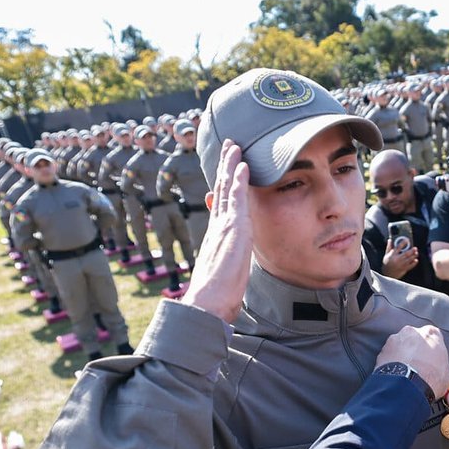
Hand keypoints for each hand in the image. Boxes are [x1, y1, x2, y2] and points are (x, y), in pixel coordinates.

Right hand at [184, 140, 251, 323]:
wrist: (207, 303)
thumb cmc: (215, 296)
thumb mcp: (222, 273)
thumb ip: (225, 262)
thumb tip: (223, 265)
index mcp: (217, 235)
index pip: (221, 203)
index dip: (224, 184)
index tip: (227, 168)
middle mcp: (218, 226)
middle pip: (221, 189)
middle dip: (225, 166)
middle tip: (229, 146)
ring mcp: (224, 226)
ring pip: (227, 188)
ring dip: (231, 165)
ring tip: (235, 146)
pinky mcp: (232, 229)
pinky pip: (236, 199)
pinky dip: (238, 180)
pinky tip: (242, 165)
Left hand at [375, 325, 448, 400]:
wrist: (408, 387)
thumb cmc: (430, 378)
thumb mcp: (446, 372)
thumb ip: (442, 363)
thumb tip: (440, 369)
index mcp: (431, 333)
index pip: (433, 336)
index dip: (431, 349)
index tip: (431, 359)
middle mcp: (412, 331)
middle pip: (414, 339)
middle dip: (414, 349)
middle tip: (417, 366)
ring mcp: (395, 340)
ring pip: (399, 346)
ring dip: (401, 355)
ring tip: (405, 372)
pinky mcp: (382, 351)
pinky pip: (388, 356)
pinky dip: (390, 363)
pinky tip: (395, 375)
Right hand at [383, 238, 418, 278]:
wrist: (387, 274)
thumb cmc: (387, 264)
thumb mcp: (386, 255)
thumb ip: (389, 247)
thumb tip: (390, 240)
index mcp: (392, 255)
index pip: (398, 247)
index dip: (403, 243)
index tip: (406, 240)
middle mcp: (397, 260)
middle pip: (406, 254)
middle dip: (411, 250)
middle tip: (415, 248)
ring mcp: (401, 265)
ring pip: (409, 259)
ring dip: (414, 256)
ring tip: (416, 253)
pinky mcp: (404, 269)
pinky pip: (410, 266)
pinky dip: (414, 263)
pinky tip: (416, 260)